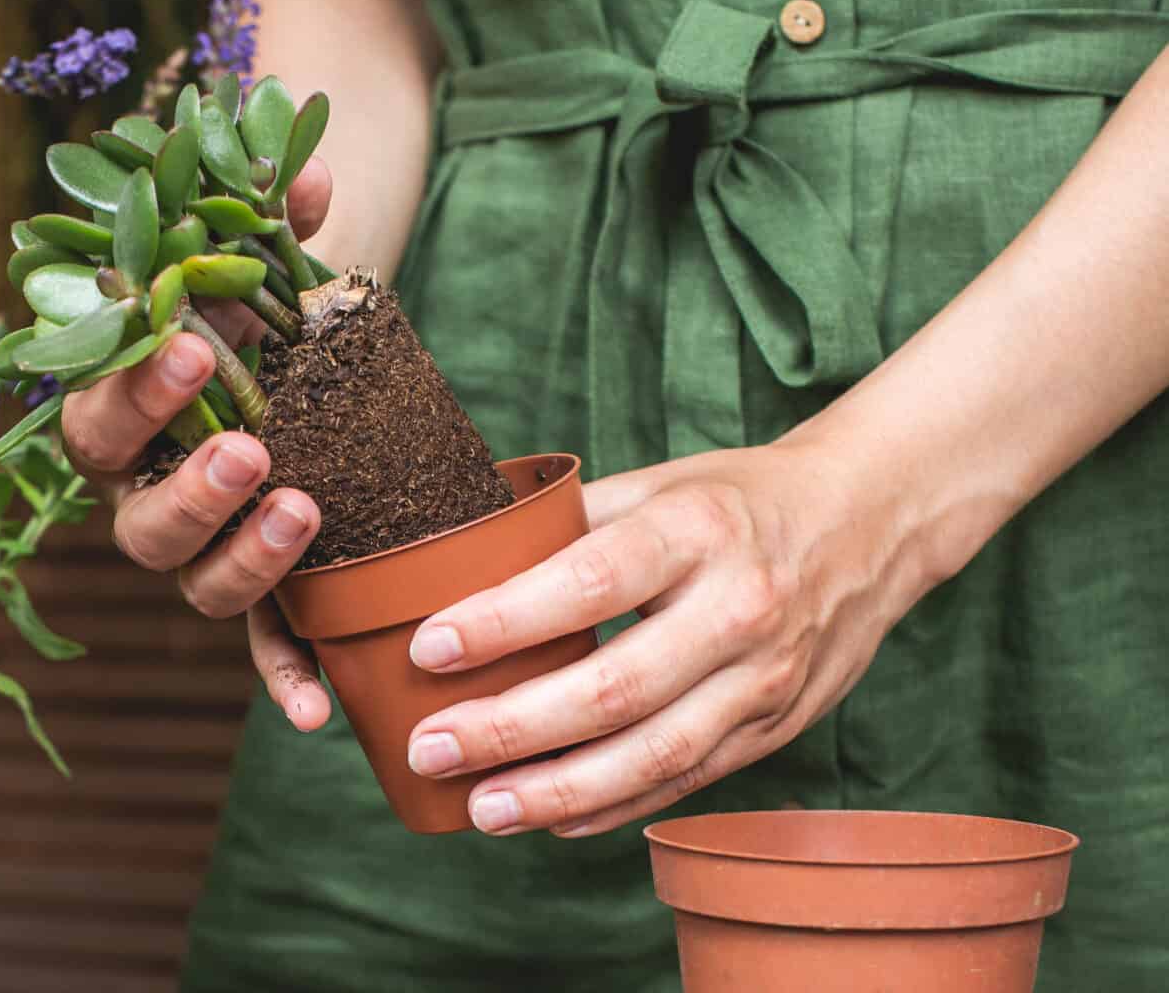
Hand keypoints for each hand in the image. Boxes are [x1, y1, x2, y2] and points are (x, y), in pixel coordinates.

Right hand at [62, 160, 334, 730]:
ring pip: (192, 584)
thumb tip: (315, 175)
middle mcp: (147, 492)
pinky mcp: (266, 584)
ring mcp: (206, 548)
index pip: (95, 414)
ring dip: (241, 562)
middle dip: (186, 489)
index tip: (187, 340)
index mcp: (125, 415)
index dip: (132, 388)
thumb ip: (278, 217)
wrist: (313, 354)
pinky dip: (284, 677)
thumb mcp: (269, 259)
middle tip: (248, 448)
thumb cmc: (265, 306)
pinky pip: (262, 641)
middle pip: (137, 523)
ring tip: (305, 514)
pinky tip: (320, 712)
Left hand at [402, 439, 933, 836]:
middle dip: (509, 728)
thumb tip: (463, 560)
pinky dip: (614, 807)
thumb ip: (571, 523)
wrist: (871, 522)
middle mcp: (738, 609)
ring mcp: (765, 677)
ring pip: (652, 754)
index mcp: (697, 532)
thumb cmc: (739, 500)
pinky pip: (687, 780)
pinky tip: (551, 817)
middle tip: (430, 748)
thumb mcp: (662, 483)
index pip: (588, 582)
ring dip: (556, 791)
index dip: (504, 621)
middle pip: (613, 688)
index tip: (429, 648)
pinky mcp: (777, 726)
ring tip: (479, 807)